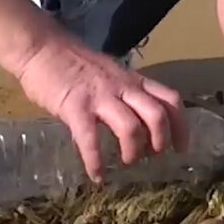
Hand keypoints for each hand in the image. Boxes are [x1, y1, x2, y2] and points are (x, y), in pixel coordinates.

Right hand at [16, 36, 187, 183]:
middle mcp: (123, 88)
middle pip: (157, 115)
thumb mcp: (111, 74)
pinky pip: (91, 139)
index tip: (182, 148)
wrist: (41, 47)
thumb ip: (126, 94)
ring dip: (133, 152)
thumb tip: (138, 121)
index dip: (181, 127)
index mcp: (134, 81)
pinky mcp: (76, 107)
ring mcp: (100, 97)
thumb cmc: (74, 63)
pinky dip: (96, 162)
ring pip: (131, 128)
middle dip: (161, 141)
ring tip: (126, 162)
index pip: (170, 100)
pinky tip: (97, 176)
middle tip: (154, 156)